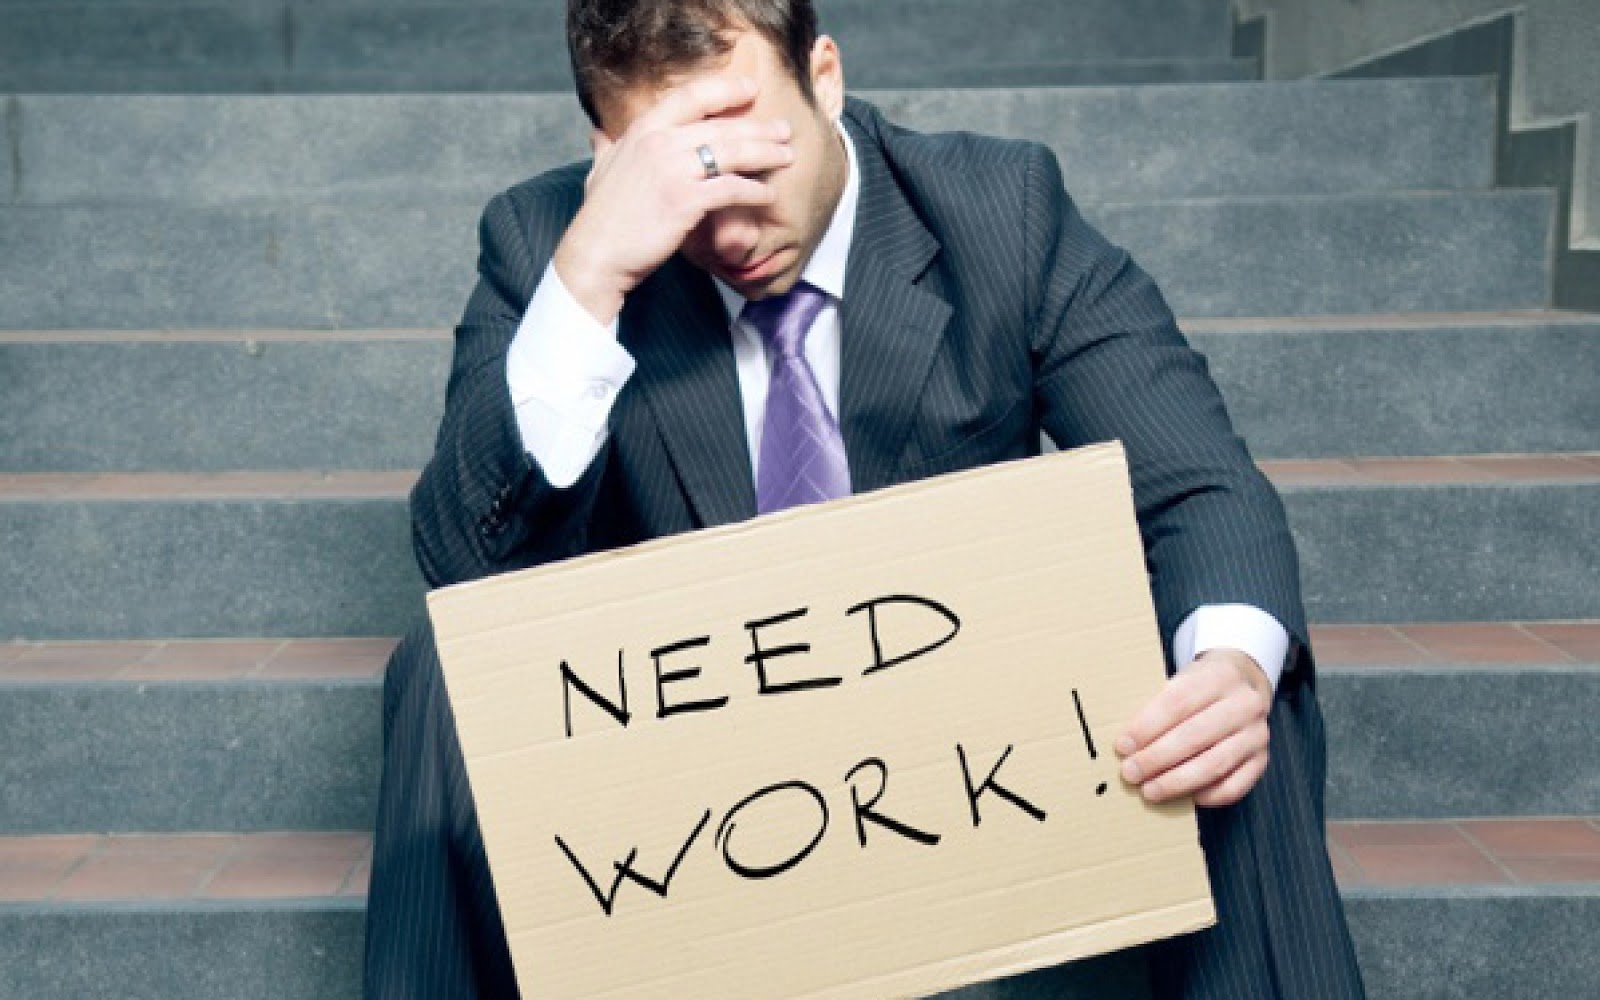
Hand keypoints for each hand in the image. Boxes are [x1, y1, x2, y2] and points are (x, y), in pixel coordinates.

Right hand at [553, 74, 794, 322]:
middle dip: (758, 127)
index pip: (691, 96)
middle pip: (721, 126)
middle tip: (783, 130)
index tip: (750, 88)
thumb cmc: (599, 218)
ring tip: (787, 156)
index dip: (725, 89)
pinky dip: (754, 191)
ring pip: (732, 152)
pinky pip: (730, 189)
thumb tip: (598, 133)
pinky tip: (768, 194)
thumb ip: (605, 148)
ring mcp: (672, 170)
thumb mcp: (598, 171)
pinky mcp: (685, 200)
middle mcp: (659, 142)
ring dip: (765, 153)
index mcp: (642, 130)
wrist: (595, 254)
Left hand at [1114, 648, 1272, 807]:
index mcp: (1220, 676)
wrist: (1244, 681)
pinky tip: (1185, 798)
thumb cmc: (1201, 685)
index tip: (1123, 745)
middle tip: (1130, 773)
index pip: (1178, 702)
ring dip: (1177, 782)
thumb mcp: (1181, 678)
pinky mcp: (1262, 760)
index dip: (1147, 727)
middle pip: (1195, 736)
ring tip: (1149, 790)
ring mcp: (1257, 734)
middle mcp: (1244, 704)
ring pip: (1214, 764)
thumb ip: (1158, 705)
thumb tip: (1127, 743)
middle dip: (1157, 758)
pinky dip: (1207, 796)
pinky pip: (1235, 786)